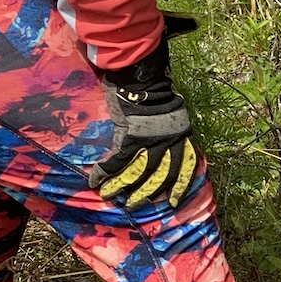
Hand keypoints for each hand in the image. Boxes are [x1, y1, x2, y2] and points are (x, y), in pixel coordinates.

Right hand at [90, 37, 200, 207]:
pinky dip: (105, 172)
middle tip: (136, 205)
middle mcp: (169, 141)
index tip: (173, 202)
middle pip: (160, 175)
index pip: (185, 165)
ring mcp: (150, 140)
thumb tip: (161, 141)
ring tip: (112, 198)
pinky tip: (95, 181)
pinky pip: (116, 161)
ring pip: (138, 172)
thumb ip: (169, 128)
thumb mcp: (171, 112)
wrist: (141, 76)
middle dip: (147, 192)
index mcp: (181, 134)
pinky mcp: (129, 137)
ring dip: (123, 187)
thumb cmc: (153, 90)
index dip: (179, 186)